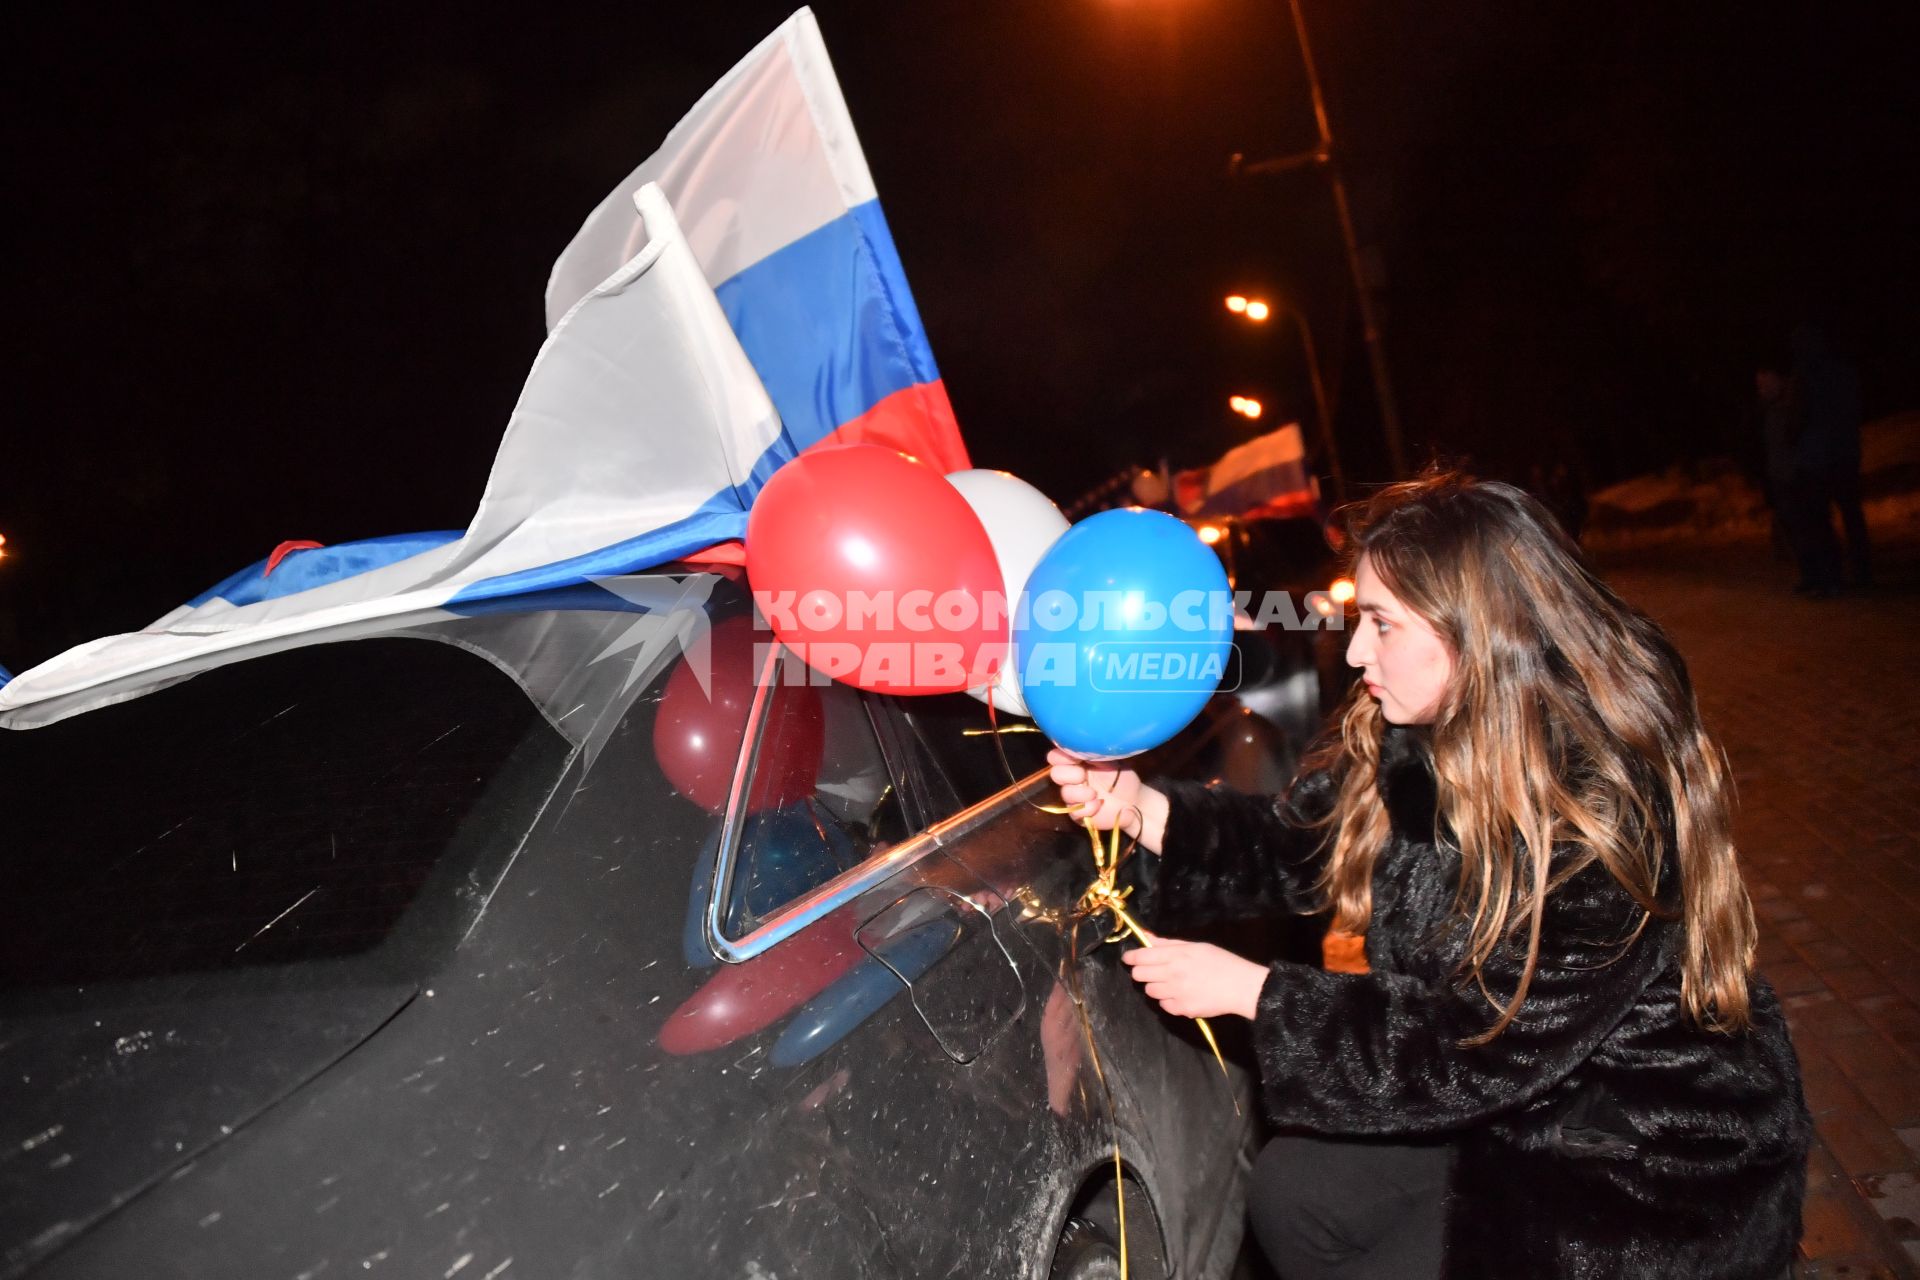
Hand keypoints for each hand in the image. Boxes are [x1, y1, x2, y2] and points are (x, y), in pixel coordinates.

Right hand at [1048, 748, 1140, 829]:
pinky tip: (1099, 805)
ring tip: (1094, 794)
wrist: (1134, 800)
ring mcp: (1075, 797)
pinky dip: (1086, 808)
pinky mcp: (1079, 814)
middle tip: (1083, 775)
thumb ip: (1094, 754)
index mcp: (1077, 763)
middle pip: (1055, 774)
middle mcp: (1073, 779)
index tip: (1075, 758)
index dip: (1061, 756)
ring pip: (1064, 793)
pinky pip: (1074, 811)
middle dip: (1068, 774)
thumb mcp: (1111, 760)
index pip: (1056, 757)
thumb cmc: (1122, 777)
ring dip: (1079, 793)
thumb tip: (1081, 745)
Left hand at [1123, 935, 1267, 1019]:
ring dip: (1155, 986)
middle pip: (1139, 975)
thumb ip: (1168, 943)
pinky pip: (1164, 1005)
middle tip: (1151, 970)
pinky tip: (1181, 995)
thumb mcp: (1195, 946)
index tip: (1128, 958)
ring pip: (1149, 991)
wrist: (1240, 987)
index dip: (1131, 957)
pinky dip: (1168, 1000)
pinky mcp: (1182, 1010)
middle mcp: (1171, 975)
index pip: (1141, 956)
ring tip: (1170, 983)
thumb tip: (1146, 937)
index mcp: (1175, 956)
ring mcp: (1175, 994)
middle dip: (1141, 971)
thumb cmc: (1220, 962)